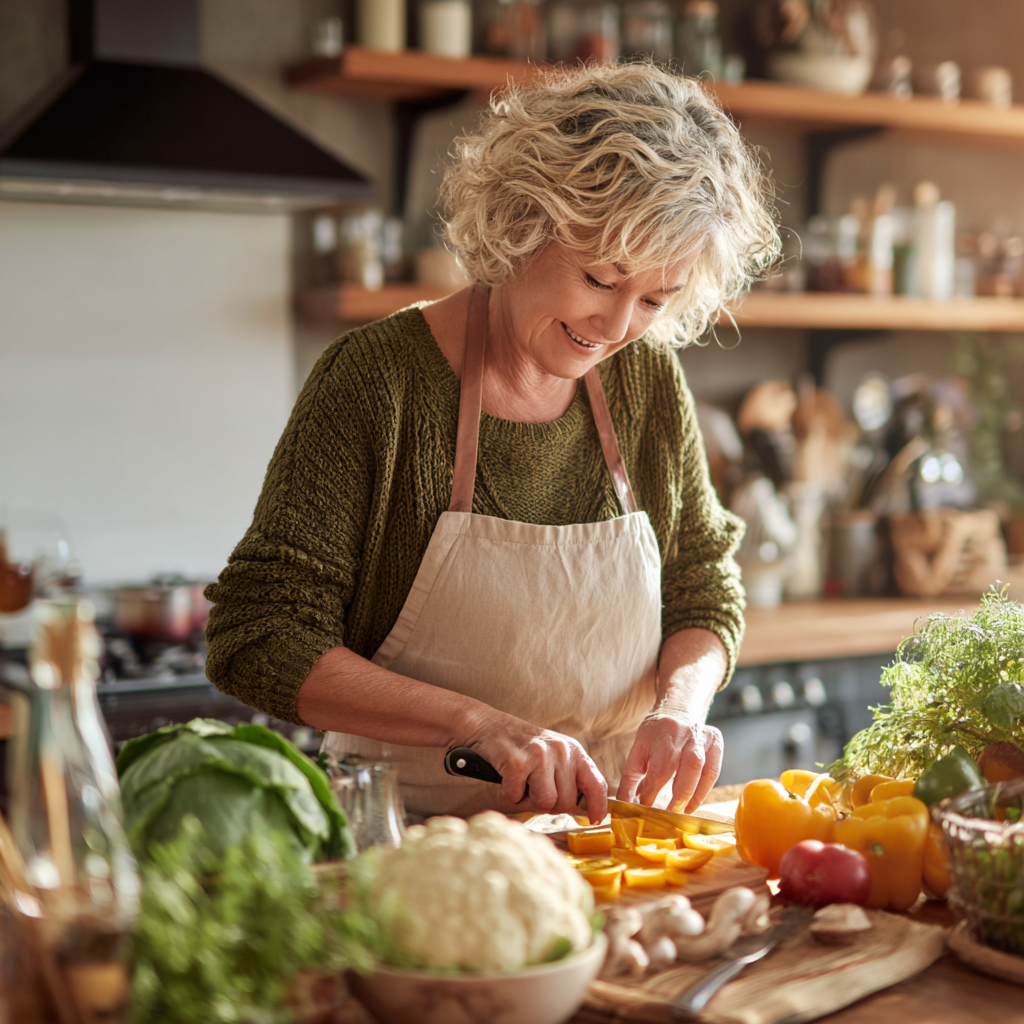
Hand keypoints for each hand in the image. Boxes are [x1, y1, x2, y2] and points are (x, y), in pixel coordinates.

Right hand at [464, 714, 607, 822]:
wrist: (490, 726)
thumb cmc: (524, 747)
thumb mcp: (555, 755)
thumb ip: (570, 777)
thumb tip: (584, 809)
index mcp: (574, 751)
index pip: (596, 784)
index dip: (597, 806)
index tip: (594, 819)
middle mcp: (560, 751)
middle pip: (566, 803)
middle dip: (549, 804)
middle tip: (534, 789)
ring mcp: (539, 755)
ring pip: (545, 802)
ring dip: (529, 801)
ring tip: (522, 783)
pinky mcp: (517, 762)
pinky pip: (517, 797)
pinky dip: (510, 794)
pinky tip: (507, 778)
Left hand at [616, 716, 722, 811]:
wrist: (676, 711)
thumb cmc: (654, 735)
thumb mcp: (638, 751)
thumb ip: (630, 778)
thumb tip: (624, 804)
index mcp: (664, 735)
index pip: (661, 767)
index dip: (654, 790)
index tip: (646, 806)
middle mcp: (688, 734)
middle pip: (690, 767)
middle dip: (681, 794)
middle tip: (670, 811)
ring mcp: (704, 738)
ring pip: (705, 770)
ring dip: (695, 795)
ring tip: (684, 810)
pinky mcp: (715, 742)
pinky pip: (713, 770)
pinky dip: (705, 789)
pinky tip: (694, 801)